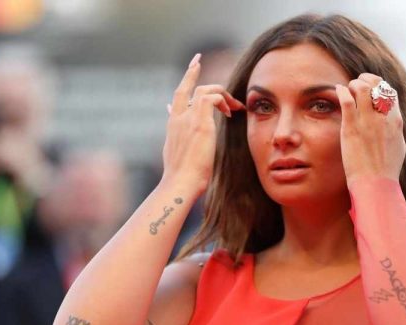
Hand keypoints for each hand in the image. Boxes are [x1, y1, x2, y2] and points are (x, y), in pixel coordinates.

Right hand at [161, 54, 244, 193]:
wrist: (180, 183)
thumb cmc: (182, 176)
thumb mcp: (178, 154)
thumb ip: (178, 138)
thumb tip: (179, 131)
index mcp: (173, 126)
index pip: (177, 97)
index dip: (184, 81)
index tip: (191, 67)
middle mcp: (178, 118)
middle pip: (185, 88)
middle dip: (191, 71)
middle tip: (198, 60)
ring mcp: (187, 119)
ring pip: (203, 90)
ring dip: (220, 94)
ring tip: (232, 107)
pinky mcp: (199, 122)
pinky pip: (212, 97)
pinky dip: (223, 101)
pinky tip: (231, 113)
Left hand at [335, 73, 405, 182]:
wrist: (375, 183)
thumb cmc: (386, 170)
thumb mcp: (398, 146)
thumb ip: (395, 130)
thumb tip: (395, 121)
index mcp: (396, 121)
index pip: (390, 91)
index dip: (379, 84)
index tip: (371, 86)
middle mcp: (383, 118)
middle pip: (376, 84)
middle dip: (365, 79)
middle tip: (356, 84)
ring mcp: (367, 121)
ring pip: (361, 87)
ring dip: (353, 84)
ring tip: (347, 89)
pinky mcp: (351, 128)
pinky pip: (346, 100)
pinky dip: (341, 91)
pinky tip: (338, 91)